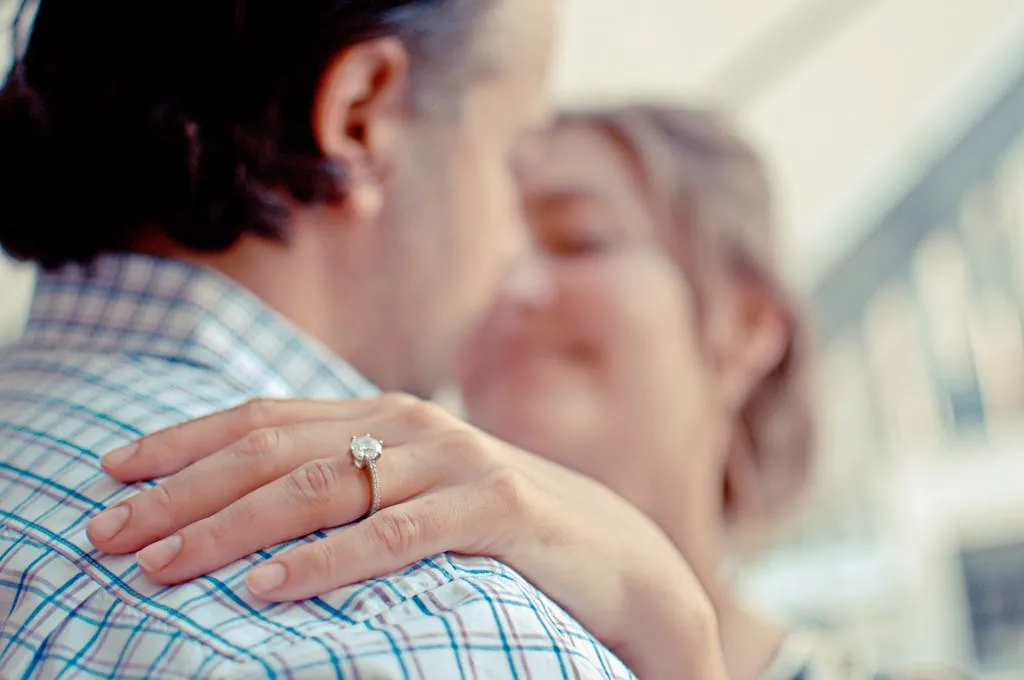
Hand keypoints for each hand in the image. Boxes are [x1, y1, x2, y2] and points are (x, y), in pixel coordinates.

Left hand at [88, 395, 725, 679]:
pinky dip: (327, 561)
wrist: (610, 548)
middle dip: (182, 491)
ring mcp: (454, 460)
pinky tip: (267, 588)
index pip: (264, 416)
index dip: (185, 440)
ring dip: (232, 528)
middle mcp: (410, 423)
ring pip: (323, 488)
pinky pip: (396, 535)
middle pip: (275, 450)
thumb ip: (346, 480)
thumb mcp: (410, 492)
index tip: (113, 471)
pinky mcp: (496, 506)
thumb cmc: (494, 525)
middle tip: (108, 532)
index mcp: (382, 415)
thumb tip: (246, 505)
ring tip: (162, 565)